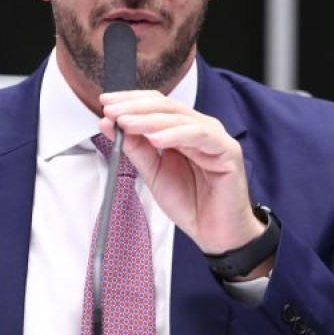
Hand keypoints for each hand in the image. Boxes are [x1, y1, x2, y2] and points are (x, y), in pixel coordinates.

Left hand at [98, 90, 266, 255]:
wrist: (215, 233)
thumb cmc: (190, 203)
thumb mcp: (152, 173)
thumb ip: (134, 148)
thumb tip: (110, 124)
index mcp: (182, 130)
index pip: (156, 105)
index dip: (131, 101)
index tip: (106, 103)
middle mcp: (199, 128)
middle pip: (166, 106)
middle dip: (135, 107)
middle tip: (112, 111)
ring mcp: (214, 137)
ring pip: (180, 118)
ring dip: (149, 119)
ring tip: (126, 123)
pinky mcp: (227, 151)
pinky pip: (199, 136)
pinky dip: (175, 135)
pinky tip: (155, 139)